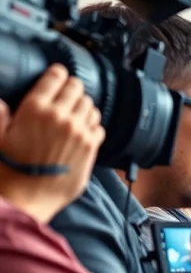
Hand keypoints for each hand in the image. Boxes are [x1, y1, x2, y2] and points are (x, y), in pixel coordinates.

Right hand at [0, 65, 103, 222]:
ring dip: (82, 106)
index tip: (56, 75)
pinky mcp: (91, 147)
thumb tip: (0, 102)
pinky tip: (83, 130)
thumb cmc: (8, 169)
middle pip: (76, 88)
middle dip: (71, 88)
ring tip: (74, 113)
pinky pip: (99, 126)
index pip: (55, 76)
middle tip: (65, 94)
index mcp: (35, 108)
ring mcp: (79, 131)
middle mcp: (61, 116)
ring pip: (90, 105)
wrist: (27, 198)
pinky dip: (92, 125)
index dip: (56, 74)